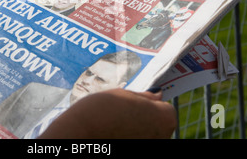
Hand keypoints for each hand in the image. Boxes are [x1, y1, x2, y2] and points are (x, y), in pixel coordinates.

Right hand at [37, 88, 176, 138]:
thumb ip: (145, 97)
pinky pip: (137, 141)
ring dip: (138, 130)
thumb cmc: (102, 110)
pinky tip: (114, 135)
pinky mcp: (138, 154)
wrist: (80, 133)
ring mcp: (150, 147)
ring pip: (147, 135)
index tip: (132, 105)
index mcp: (165, 117)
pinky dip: (129, 138)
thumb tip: (158, 96)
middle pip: (159, 124)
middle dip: (145, 119)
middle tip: (123, 114)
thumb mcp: (124, 95)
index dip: (149, 105)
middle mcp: (164, 136)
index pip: (165, 109)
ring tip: (116, 125)